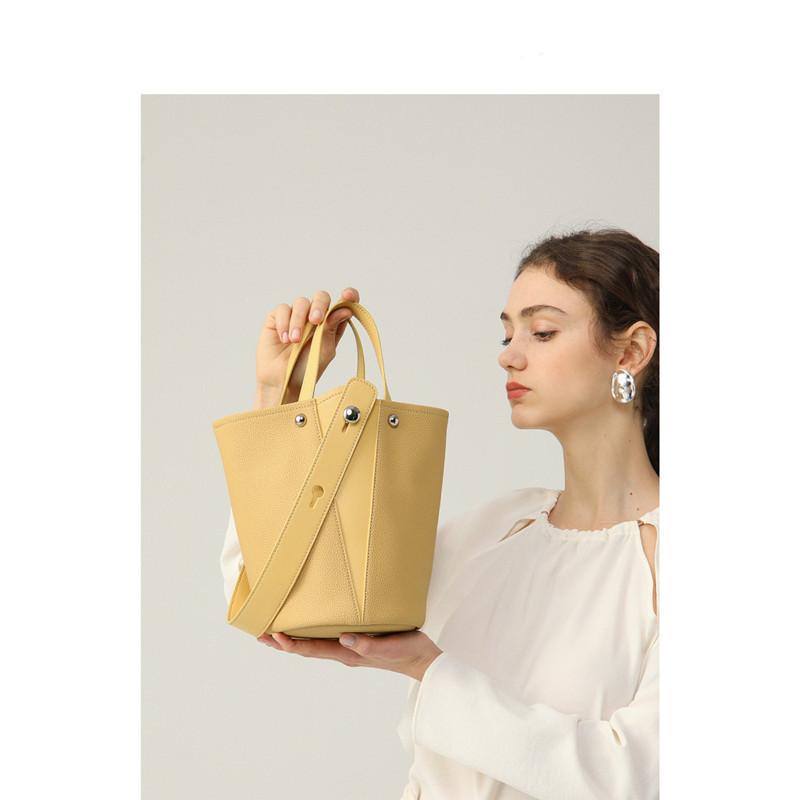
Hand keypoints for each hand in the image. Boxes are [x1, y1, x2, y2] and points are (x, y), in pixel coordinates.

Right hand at [255, 287, 361, 405]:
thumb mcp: (324, 349)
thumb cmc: (307, 368)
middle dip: (319, 306)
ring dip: (298, 320)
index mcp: (332, 323)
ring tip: (295, 341)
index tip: (349, 295)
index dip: (348, 296)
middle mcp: (315, 316)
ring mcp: (296, 315)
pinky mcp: (277, 318)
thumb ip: (332, 328)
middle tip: (315, 321)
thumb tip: (345, 310)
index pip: (343, 303)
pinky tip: (285, 339)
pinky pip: (282, 309)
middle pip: (321, 297)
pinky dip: (284, 323)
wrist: (283, 381)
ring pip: (301, 302)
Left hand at [257, 629, 443, 680]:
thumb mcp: (390, 647)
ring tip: (274, 631)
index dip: (291, 643)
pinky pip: (327, 638)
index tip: (273, 635)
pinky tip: (309, 625)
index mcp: (348, 653)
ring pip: (314, 643)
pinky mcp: (357, 641)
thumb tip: (345, 639)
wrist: (424, 660)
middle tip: (260, 633)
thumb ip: (368, 646)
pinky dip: (310, 633)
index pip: (312, 649)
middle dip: (282, 642)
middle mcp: (344, 651)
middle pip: (306, 648)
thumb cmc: (408, 652)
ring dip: (293, 638)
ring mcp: (349, 647)